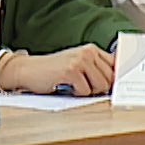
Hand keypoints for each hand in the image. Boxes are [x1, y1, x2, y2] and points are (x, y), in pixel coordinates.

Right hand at [0, 45, 115, 95]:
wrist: (28, 70)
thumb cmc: (53, 72)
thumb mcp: (78, 65)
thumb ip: (96, 69)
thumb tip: (117, 81)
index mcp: (92, 49)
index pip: (115, 65)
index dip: (113, 79)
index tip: (110, 86)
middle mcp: (88, 51)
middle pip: (109, 79)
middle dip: (97, 88)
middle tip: (81, 87)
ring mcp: (80, 60)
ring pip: (100, 86)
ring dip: (87, 91)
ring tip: (74, 86)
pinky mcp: (71, 70)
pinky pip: (85, 91)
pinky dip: (76, 94)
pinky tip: (65, 86)